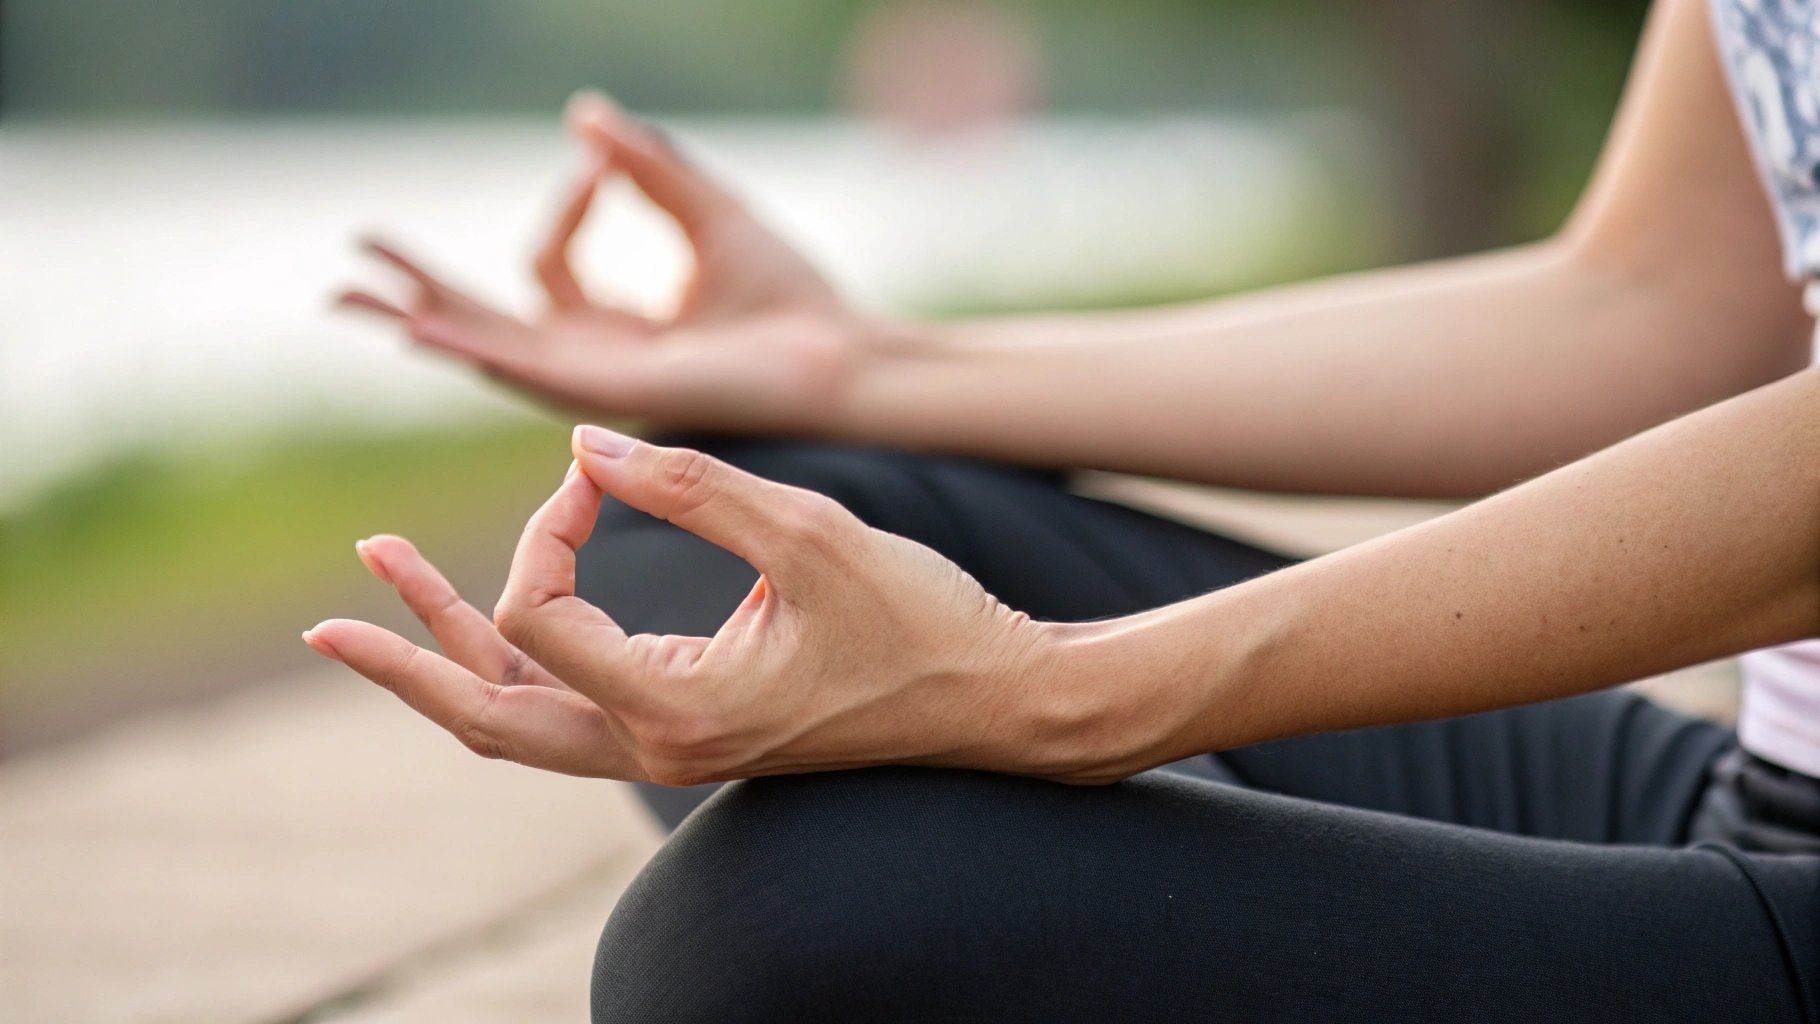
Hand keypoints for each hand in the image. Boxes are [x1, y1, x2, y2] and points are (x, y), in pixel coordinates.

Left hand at [302, 426, 1062, 784]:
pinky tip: (494, 621)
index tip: (598, 472)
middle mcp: (658, 745)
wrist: (994, 699)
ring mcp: (671, 749)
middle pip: (487, 716)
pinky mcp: (691, 731)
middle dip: (406, 655)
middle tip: (331, 613)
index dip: (547, 526)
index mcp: (678, 707)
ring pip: (521, 724)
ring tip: (381, 605)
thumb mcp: (811, 532)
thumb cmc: (919, 618)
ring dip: (449, 666)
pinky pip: (569, 715)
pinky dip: (517, 670)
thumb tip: (587, 448)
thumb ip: (693, 485)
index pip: (539, 618)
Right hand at [335, 91, 867, 432]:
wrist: (841, 352)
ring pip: (491, 351)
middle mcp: (601, 359)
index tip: (602, 157)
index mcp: (621, 327)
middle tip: (357, 257)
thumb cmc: (790, 296)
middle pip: (490, 324)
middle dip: (423, 291)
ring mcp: (602, 381)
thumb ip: (648, 167)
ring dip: (424, 320)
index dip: (569, 202)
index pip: (553, 266)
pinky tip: (422, 327)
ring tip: (351, 296)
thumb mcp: (707, 213)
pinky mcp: (616, 393)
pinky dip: (474, 347)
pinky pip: (531, 370)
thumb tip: (586, 119)